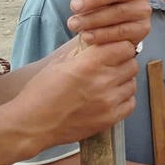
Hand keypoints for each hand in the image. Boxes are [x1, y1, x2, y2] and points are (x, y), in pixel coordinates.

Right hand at [12, 39, 138, 152]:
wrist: (32, 124)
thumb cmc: (41, 92)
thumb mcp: (60, 63)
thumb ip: (83, 51)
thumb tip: (101, 41)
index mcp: (89, 64)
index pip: (124, 47)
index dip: (120, 46)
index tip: (113, 50)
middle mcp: (103, 81)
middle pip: (131, 64)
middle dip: (123, 62)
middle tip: (111, 66)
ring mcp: (108, 102)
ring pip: (132, 83)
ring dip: (123, 81)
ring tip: (108, 83)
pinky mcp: (109, 119)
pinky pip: (130, 103)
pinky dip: (124, 98)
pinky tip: (111, 97)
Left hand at [64, 0, 151, 47]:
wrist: (115, 26)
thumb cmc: (103, 0)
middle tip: (74, 5)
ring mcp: (143, 11)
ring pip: (118, 13)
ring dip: (93, 19)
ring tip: (74, 24)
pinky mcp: (143, 29)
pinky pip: (121, 32)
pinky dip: (102, 35)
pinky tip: (87, 36)